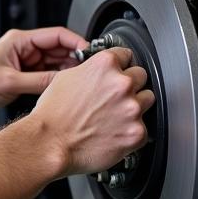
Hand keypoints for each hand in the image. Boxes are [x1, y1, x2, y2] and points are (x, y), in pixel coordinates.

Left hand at [0, 26, 88, 110]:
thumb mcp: (10, 82)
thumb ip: (39, 81)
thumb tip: (64, 82)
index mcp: (20, 40)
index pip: (57, 35)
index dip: (76, 42)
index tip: (90, 53)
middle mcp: (24, 47)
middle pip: (59, 48)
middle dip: (75, 59)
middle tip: (88, 72)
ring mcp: (25, 60)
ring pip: (55, 63)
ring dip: (67, 71)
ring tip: (79, 82)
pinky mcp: (24, 74)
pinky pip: (47, 74)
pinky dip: (57, 80)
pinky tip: (65, 88)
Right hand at [31, 47, 153, 175]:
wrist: (50, 143)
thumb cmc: (53, 113)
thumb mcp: (66, 77)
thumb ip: (91, 70)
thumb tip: (99, 72)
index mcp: (105, 65)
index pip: (126, 54)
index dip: (120, 64)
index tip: (118, 71)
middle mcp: (122, 83)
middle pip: (141, 75)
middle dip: (130, 84)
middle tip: (114, 97)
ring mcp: (132, 108)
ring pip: (147, 99)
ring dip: (135, 105)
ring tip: (115, 115)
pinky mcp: (136, 132)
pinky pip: (143, 127)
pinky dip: (132, 130)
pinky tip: (114, 132)